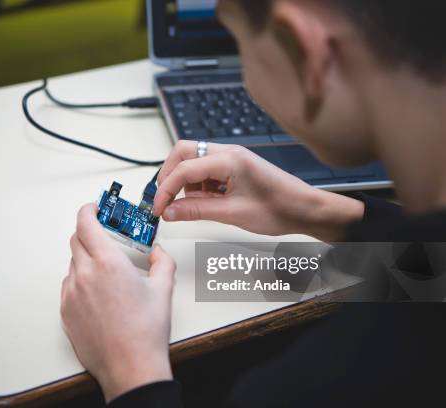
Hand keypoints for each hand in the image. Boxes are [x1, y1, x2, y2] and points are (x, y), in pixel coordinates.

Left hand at [61, 204, 175, 401]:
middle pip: (76, 239)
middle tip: (103, 235)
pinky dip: (80, 281)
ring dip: (86, 259)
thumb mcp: (163, 290)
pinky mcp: (66, 311)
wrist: (131, 366)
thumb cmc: (145, 332)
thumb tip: (159, 253)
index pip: (85, 223)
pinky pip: (68, 286)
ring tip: (106, 272)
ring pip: (73, 264)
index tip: (94, 208)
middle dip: (88, 232)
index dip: (88, 210)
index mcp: (108, 263)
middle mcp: (85, 274)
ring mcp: (72, 294)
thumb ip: (162, 262)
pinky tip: (98, 293)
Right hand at [153, 141, 363, 240]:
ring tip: (195, 206)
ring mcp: (231, 158)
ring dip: (186, 183)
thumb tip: (170, 212)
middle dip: (169, 176)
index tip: (158, 209)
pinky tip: (208, 202)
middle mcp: (228, 153)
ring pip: (193, 162)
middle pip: (183, 153)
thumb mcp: (232, 214)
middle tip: (165, 201)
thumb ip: (197, 211)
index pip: (184, 168)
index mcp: (229, 159)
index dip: (165, 189)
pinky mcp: (234, 167)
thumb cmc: (280, 208)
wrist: (306, 209)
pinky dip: (199, 186)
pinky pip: (206, 171)